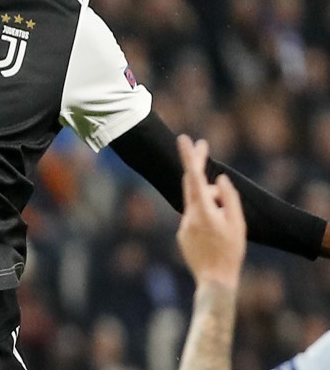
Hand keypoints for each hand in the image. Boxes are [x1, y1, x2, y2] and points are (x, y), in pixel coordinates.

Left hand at [176, 134, 246, 288]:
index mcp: (203, 210)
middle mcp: (189, 214)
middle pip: (191, 184)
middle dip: (198, 166)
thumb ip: (229, 198)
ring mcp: (183, 225)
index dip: (190, 157)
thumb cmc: (231, 251)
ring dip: (210, 203)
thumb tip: (219, 179)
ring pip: (196, 204)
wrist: (214, 280)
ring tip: (226, 225)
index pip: (194, 177)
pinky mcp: (182, 234)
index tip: (185, 139)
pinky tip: (216, 238)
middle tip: (202, 145)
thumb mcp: (238, 223)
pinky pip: (195, 219)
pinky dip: (206, 219)